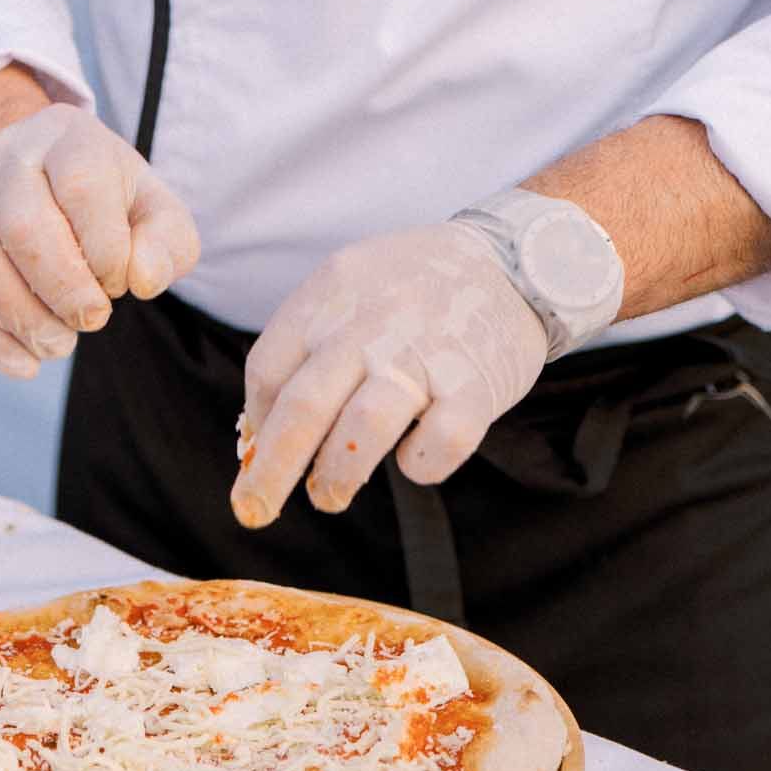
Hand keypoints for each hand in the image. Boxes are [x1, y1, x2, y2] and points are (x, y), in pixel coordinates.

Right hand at [0, 104, 199, 376]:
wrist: (29, 173)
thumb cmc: (104, 202)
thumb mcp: (151, 208)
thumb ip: (167, 243)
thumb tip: (143, 281)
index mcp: (68, 137)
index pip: (82, 187)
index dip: (105, 251)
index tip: (119, 282)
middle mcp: (6, 155)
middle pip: (23, 225)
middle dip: (63, 289)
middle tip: (92, 321)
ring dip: (21, 316)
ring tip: (59, 344)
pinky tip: (23, 363)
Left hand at [230, 224, 547, 525]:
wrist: (514, 260)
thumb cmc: (416, 287)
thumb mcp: (351, 286)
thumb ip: (307, 344)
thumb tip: (261, 429)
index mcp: (331, 294)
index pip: (269, 368)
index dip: (258, 419)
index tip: (258, 451)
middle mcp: (371, 324)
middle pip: (302, 407)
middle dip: (271, 472)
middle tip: (255, 510)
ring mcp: (425, 356)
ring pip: (361, 431)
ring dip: (336, 476)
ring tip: (330, 495)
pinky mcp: (475, 388)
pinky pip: (437, 445)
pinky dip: (418, 464)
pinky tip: (412, 457)